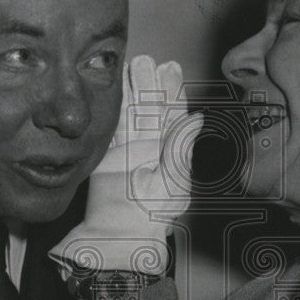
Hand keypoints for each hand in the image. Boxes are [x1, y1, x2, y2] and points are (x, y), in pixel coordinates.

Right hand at [49, 55, 203, 285]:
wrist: (118, 240)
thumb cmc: (151, 219)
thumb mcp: (175, 185)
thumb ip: (182, 151)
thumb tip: (196, 119)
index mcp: (169, 154)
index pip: (171, 116)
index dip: (171, 91)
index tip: (170, 68)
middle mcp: (148, 149)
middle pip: (148, 109)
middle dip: (148, 83)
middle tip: (147, 59)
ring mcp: (125, 152)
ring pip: (128, 114)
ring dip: (130, 89)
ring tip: (131, 64)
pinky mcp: (103, 158)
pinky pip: (108, 128)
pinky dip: (111, 107)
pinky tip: (111, 88)